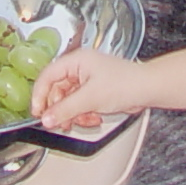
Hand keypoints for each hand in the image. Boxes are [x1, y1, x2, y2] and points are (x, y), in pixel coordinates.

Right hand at [30, 50, 149, 132]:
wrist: (147, 90)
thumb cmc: (125, 83)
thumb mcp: (90, 98)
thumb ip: (65, 109)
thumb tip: (47, 119)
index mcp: (76, 61)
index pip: (48, 76)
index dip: (40, 95)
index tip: (38, 112)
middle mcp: (80, 68)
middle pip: (57, 91)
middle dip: (59, 109)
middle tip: (59, 123)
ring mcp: (88, 81)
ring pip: (69, 101)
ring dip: (73, 114)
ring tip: (80, 121)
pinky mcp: (95, 92)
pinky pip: (80, 105)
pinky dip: (83, 114)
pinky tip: (92, 118)